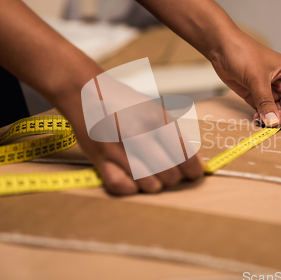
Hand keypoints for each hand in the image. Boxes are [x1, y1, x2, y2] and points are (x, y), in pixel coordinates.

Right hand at [53, 73, 204, 194]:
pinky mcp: (99, 157)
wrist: (84, 91)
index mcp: (156, 118)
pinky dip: (131, 188)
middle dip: (175, 178)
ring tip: (155, 178)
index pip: (184, 154)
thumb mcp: (153, 109)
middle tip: (172, 174)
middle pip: (169, 172)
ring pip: (148, 183)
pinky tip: (135, 180)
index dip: (194, 170)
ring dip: (155, 185)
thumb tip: (196, 161)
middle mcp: (138, 132)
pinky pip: (120, 185)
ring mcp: (117, 146)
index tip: (195, 174)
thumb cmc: (123, 101)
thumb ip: (175, 134)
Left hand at [211, 31, 280, 126]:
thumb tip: (273, 122)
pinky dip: (261, 117)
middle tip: (274, 124)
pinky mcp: (255, 95)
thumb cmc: (244, 53)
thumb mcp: (257, 78)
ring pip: (277, 112)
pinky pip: (263, 111)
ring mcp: (269, 91)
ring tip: (264, 122)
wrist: (222, 47)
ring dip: (272, 119)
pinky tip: (256, 119)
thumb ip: (265, 102)